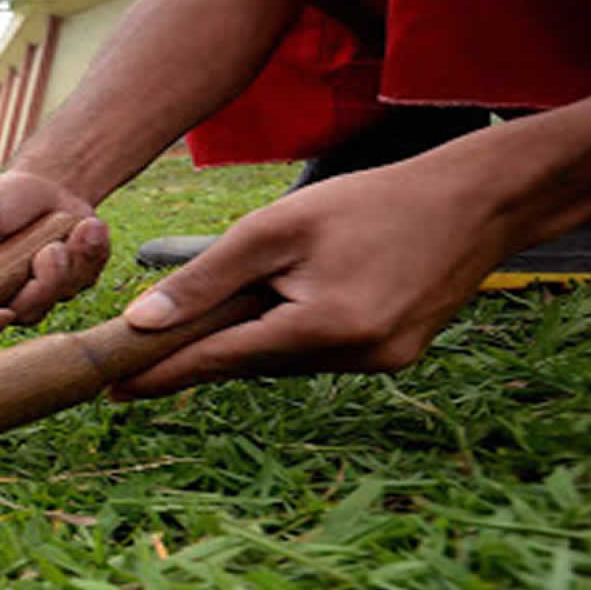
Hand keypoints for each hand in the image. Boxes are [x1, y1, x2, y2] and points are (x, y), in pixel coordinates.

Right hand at [0, 170, 110, 341]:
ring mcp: (41, 293)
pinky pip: (87, 278)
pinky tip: (85, 228)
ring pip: (58, 298)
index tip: (3, 312)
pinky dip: (91, 250)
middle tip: (48, 252)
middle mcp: (4, 298)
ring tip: (66, 233)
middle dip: (41, 286)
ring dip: (68, 263)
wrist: (45, 182)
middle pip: (24, 315)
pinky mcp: (73, 282)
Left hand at [113, 158, 513, 398]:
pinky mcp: (395, 357)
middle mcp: (355, 357)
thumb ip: (207, 279)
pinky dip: (285, 335)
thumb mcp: (277, 229)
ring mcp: (381, 363)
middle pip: (250, 362)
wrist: (479, 200)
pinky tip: (274, 308)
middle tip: (133, 359)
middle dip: (196, 355)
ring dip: (243, 341)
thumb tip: (143, 323)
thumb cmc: (372, 202)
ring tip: (204, 320)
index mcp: (325, 327)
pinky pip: (316, 353)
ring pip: (282, 360)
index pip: (220, 360)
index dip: (162, 374)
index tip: (111, 390)